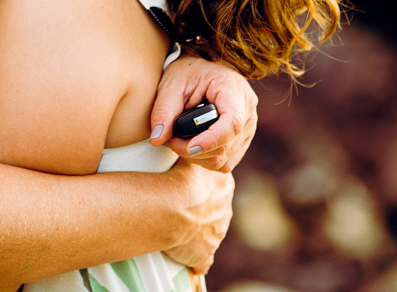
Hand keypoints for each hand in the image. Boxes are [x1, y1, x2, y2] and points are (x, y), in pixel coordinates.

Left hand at [150, 56, 257, 171]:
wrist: (203, 66)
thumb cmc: (188, 71)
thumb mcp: (172, 84)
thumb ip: (163, 110)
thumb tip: (157, 139)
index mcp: (233, 89)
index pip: (232, 124)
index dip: (211, 141)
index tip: (188, 147)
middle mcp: (248, 109)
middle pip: (225, 147)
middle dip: (193, 150)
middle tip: (170, 139)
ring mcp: (249, 126)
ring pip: (225, 160)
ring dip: (197, 158)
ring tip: (179, 141)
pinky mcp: (244, 138)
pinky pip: (227, 162)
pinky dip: (206, 160)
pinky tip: (192, 145)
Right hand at [160, 159, 233, 274]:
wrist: (172, 207)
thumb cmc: (178, 178)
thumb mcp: (189, 156)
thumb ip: (193, 152)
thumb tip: (191, 137)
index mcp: (224, 187)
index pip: (218, 185)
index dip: (203, 186)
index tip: (190, 186)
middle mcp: (225, 211)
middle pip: (216, 209)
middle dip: (203, 210)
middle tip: (183, 207)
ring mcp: (217, 234)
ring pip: (211, 233)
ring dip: (198, 231)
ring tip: (179, 226)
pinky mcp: (205, 254)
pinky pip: (203, 259)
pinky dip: (196, 257)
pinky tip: (187, 253)